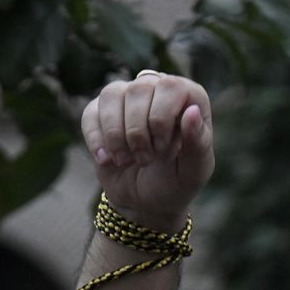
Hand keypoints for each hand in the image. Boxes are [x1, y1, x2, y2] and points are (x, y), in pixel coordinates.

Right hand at [81, 73, 214, 230]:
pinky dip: (96, 140)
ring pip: (111, 94)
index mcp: (188, 98)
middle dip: (137, 132)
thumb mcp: (193, 171)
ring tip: (126, 161)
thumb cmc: (175, 183)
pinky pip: (91, 113)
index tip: (162, 149)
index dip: (161, 118)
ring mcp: (127, 99)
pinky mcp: (101, 114)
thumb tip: (192, 111)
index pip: (170, 86)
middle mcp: (158, 90)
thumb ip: (198, 142)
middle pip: (138, 89)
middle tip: (145, 160)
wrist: (145, 203)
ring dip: (115, 135)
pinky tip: (107, 160)